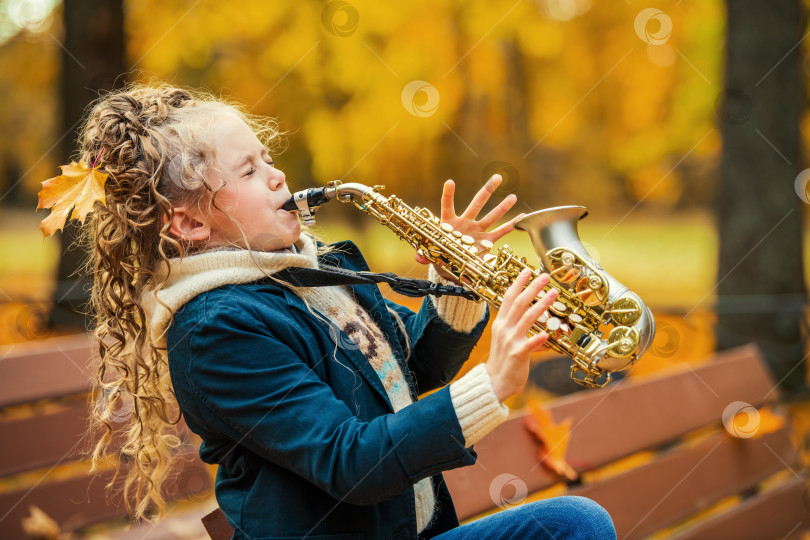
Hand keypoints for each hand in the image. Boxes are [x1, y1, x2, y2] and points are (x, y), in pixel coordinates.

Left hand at [415, 175, 522, 271]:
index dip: (448, 194)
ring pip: (491, 216)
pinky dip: (510, 226)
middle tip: (498, 177)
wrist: (450, 264)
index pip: (447, 205)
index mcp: (448, 223)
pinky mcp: (485, 242)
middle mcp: (464, 223)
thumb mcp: (431, 254)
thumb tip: (418, 258)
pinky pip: (500, 233)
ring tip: (513, 196)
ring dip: (502, 207)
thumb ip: (425, 255)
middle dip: (487, 191)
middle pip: (476, 204)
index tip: (450, 182)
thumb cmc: (439, 255)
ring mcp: (476, 231)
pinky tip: (521, 217)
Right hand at [485, 269, 558, 401]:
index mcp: (501, 323)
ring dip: (541, 304)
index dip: (518, 283)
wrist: (494, 382)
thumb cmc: (503, 360)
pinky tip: (547, 333)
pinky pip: (530, 344)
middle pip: (519, 303)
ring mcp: (510, 341)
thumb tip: (536, 321)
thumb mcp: (506, 339)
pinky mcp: (518, 354)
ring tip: (554, 294)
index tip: (527, 270)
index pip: (508, 298)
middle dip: (533, 288)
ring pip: (527, 318)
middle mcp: (504, 329)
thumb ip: (519, 328)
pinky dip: (538, 338)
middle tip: (545, 276)